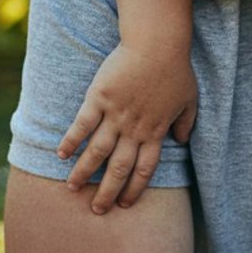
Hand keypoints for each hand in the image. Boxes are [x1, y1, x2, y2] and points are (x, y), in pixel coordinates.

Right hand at [56, 39, 197, 213]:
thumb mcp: (190, 99)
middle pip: (119, 168)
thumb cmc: (176, 69)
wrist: (158, 43)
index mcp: (156, 131)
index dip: (135, 188)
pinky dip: (71, 141)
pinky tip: (61, 155)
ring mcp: (116, 114)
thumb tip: (182, 140)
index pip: (145, 169)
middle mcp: (134, 129)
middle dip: (108, 192)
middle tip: (97, 209)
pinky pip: (82, 124)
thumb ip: (186, 123)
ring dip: (84, 172)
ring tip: (73, 187)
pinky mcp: (99, 98)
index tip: (126, 204)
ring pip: (97, 152)